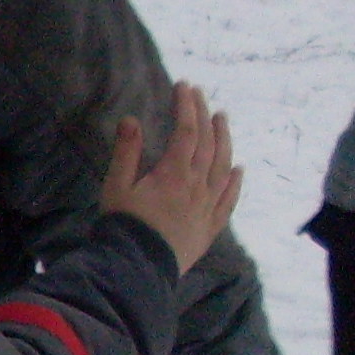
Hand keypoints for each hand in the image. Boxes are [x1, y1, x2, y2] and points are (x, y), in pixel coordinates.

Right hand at [103, 84, 239, 274]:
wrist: (138, 267)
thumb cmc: (123, 226)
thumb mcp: (116, 186)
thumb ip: (126, 152)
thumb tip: (131, 119)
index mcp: (174, 172)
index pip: (186, 131)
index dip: (186, 107)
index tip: (184, 87)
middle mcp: (197, 184)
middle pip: (208, 143)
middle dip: (205, 115)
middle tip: (201, 96)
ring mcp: (208, 205)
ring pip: (224, 166)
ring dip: (225, 140)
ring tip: (223, 120)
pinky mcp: (211, 225)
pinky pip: (230, 199)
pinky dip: (236, 182)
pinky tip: (239, 170)